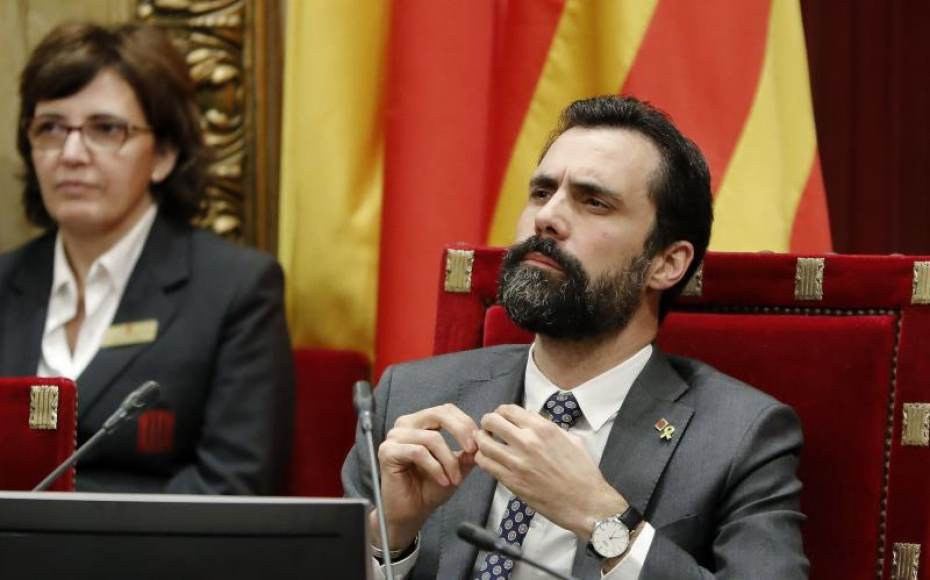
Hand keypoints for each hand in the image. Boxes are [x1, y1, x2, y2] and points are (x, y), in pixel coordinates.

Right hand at [375, 403, 478, 549]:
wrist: (410, 513)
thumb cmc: (429, 489)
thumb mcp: (455, 467)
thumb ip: (467, 452)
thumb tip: (481, 440)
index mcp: (420, 422)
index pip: (446, 410)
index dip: (465, 424)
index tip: (478, 443)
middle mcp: (406, 424)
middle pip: (439, 414)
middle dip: (461, 432)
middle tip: (472, 451)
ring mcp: (395, 437)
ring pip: (432, 438)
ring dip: (449, 460)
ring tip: (455, 479)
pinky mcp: (387, 451)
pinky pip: (418, 452)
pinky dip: (435, 467)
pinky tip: (442, 480)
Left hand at [474, 404, 626, 537]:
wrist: (585, 503)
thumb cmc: (583, 472)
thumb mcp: (571, 440)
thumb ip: (548, 428)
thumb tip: (531, 421)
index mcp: (543, 428)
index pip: (509, 410)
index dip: (500, 412)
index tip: (500, 418)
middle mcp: (527, 441)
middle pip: (491, 422)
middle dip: (487, 423)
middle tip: (489, 429)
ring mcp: (517, 462)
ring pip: (484, 443)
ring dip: (481, 441)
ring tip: (485, 444)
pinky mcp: (511, 481)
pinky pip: (486, 464)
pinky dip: (483, 459)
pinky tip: (488, 460)